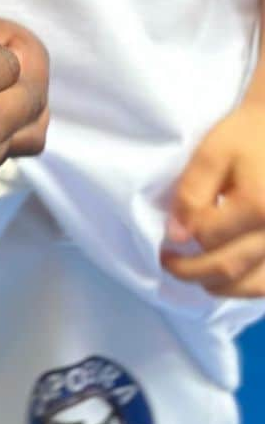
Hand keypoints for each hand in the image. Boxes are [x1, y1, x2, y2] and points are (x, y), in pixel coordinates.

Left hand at [161, 102, 264, 297]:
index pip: (208, 237)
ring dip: (219, 286)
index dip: (183, 237)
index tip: (168, 234)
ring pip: (253, 286)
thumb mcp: (212, 154)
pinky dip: (247, 285)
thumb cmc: (249, 136)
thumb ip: (191, 194)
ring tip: (197, 274)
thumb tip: (175, 236)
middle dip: (191, 271)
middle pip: (229, 268)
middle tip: (169, 262)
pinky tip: (229, 277)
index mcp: (259, 207)